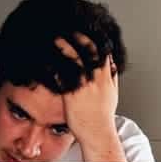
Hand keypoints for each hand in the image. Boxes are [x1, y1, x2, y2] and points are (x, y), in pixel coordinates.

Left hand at [55, 33, 119, 150]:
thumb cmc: (103, 117)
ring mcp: (84, 86)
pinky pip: (63, 75)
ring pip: (75, 60)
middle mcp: (96, 79)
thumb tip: (112, 66)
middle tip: (70, 28)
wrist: (97, 133)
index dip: (95, 39)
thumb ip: (111, 78)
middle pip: (89, 51)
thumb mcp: (112, 94)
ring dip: (65, 46)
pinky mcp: (71, 94)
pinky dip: (55, 65)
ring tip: (56, 37)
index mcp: (106, 78)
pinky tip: (48, 59)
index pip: (103, 52)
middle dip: (79, 37)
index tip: (87, 30)